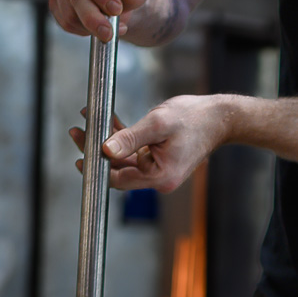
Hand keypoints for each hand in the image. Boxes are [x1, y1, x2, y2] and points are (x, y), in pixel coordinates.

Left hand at [70, 95, 231, 192]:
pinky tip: (108, 121)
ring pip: (123, 159)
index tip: (80, 154)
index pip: (119, 178)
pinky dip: (121, 137)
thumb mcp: (158, 124)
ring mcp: (157, 169)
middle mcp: (158, 178)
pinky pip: (133, 151)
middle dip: (97, 150)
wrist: (220, 117)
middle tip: (77, 132)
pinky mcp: (158, 158)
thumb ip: (130, 137)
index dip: (97, 166)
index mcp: (160, 176)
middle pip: (118, 169)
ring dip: (106, 140)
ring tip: (87, 120)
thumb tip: (104, 149)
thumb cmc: (194, 118)